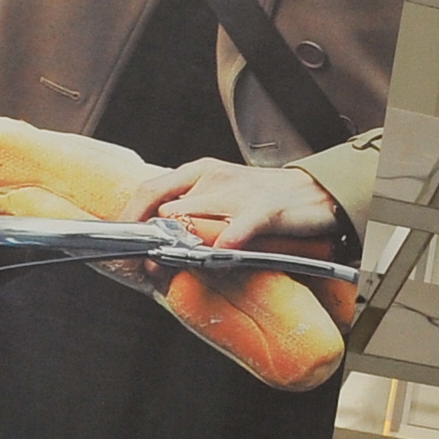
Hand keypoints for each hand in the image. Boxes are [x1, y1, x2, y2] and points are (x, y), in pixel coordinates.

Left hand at [141, 158, 341, 248]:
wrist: (317, 192)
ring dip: (179, 244)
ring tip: (170, 265)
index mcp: (199, 172)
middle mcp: (214, 177)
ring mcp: (238, 193)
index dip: (130, 218)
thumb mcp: (222, 197)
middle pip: (165, 207)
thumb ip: (192, 214)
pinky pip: (241, 225)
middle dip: (151, 239)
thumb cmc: (264, 199)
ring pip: (195, 216)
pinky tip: (222, 252)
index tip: (121, 245)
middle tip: (146, 266)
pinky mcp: (266, 209)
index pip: (149, 190)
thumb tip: (159, 240)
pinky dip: (229, 239)